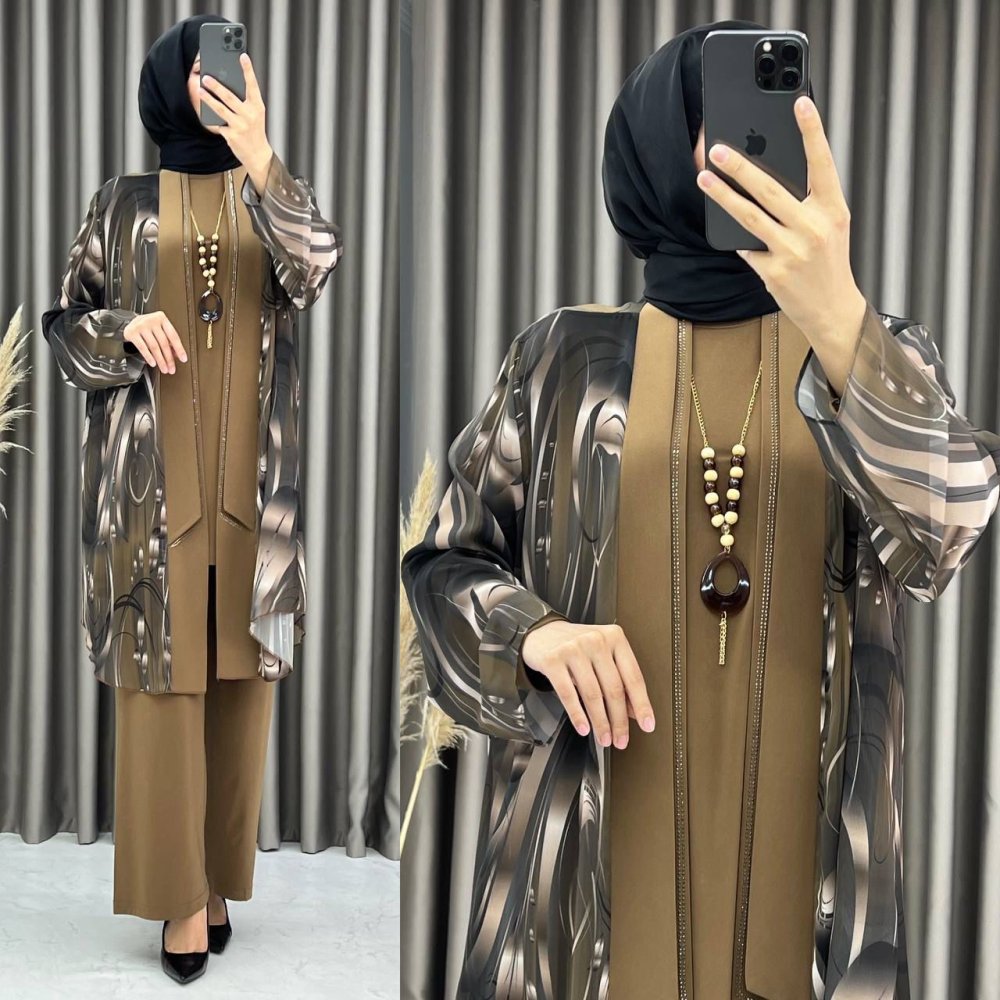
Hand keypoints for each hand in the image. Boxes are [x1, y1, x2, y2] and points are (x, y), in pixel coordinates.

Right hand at [123, 312, 186, 373]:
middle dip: (169, 359)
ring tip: (163, 368)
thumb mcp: (159, 330)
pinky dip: (149, 357)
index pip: (173, 336)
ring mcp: (141, 326)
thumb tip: (176, 355)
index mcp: (161, 318)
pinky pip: (142, 347)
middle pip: (164, 343)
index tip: (183, 359)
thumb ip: (168, 340)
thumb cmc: (147, 327)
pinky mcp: (131, 332)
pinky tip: (153, 363)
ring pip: (154, 347)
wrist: (129, 321)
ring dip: (160, 360)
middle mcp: (152, 320)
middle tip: (171, 368)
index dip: (179, 349)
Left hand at [200, 53, 273, 191]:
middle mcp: (250, 115)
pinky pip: (217, 124)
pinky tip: (203, 112)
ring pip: (220, 109)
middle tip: (206, 76)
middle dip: (217, 86)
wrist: (258, 154)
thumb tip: (226, 83)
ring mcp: (240, 126)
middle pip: (230, 97)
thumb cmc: (254, 130)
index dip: (248, 70)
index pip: (252, 85)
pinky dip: (210, 119)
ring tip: (200, 90)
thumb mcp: (255, 113)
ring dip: (208, 99)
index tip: (243, 56)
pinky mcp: (232, 136)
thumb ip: (245, 100)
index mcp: (257, 106)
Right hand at [521, 620, 654, 747]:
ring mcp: (574, 649)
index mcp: (614, 637)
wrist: (541, 632)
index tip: (647, 724)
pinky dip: (577, 715)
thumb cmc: (576, 645)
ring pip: (592, 694)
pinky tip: (583, 727)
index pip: (633, 677)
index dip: (642, 705)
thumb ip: (619, 679)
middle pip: (613, 689)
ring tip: (604, 737)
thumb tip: (633, 711)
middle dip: (619, 720)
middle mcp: (596, 641)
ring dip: (600, 722)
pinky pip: (568, 694)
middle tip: (621, 739)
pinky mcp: (553, 660)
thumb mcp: (602, 656)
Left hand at [696, 95, 866, 392]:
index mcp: (833, 209)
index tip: (800, 103)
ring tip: (704, 179)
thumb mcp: (830, 226)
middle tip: (718, 148)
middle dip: (741, 166)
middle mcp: (814, 227)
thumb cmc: (828, 263)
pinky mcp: (774, 271)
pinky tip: (721, 224)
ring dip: (723, 195)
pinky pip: (746, 246)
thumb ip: (808, 201)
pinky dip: (735, 236)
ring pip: (750, 216)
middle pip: (771, 188)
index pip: (822, 163)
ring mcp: (793, 250)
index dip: (812, 131)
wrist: (832, 309)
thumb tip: (769, 176)